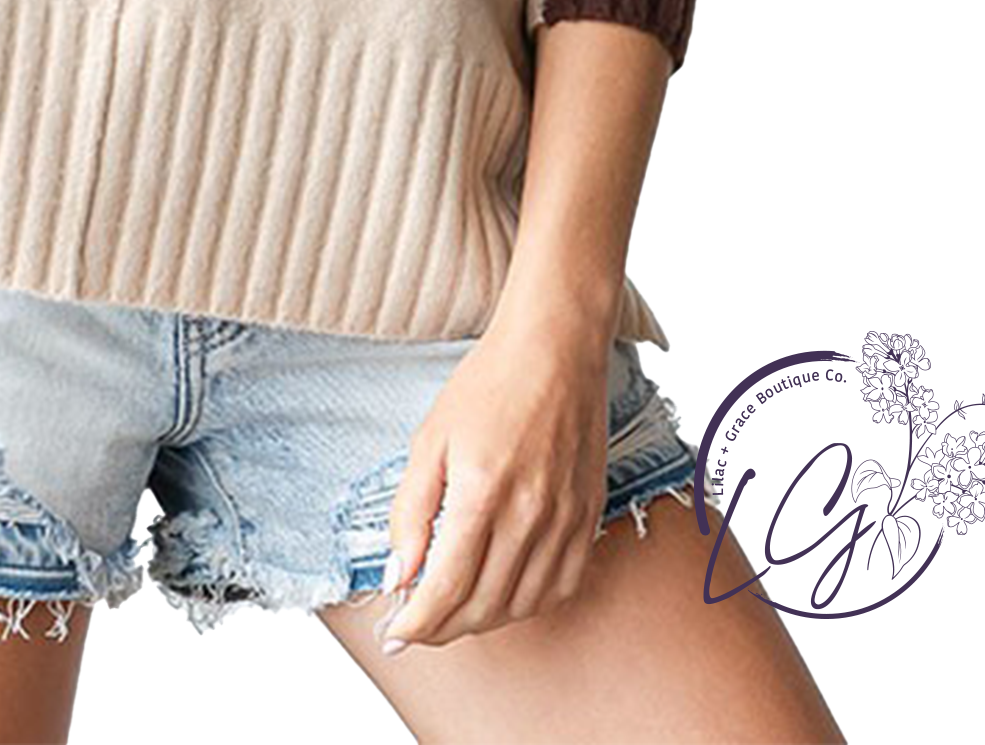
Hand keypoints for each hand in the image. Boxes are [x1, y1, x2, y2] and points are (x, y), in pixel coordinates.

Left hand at [374, 309, 613, 649]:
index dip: (417, 623)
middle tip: (417, 626)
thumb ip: (411, 513)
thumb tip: (399, 578)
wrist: (555, 349)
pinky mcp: (589, 518)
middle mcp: (529, 514)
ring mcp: (565, 520)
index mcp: (481, 491)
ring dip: (482, 620)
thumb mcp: (430, 440)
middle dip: (442, 628)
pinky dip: (526, 604)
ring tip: (453, 612)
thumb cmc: (488, 385)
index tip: (395, 635)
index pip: (446, 588)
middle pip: (482, 606)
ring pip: (520, 605)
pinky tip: (502, 594)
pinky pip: (560, 587)